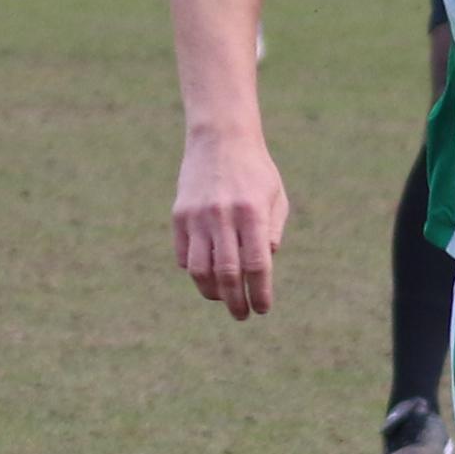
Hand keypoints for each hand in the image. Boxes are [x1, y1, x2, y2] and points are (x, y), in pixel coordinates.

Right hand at [171, 132, 287, 318]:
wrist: (219, 138)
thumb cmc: (254, 171)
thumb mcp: (275, 197)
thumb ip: (272, 232)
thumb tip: (264, 267)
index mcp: (252, 213)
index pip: (257, 265)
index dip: (260, 293)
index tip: (262, 309)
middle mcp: (223, 216)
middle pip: (228, 274)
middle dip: (236, 302)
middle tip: (242, 315)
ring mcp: (197, 217)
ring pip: (200, 271)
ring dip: (212, 292)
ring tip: (223, 298)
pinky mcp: (179, 216)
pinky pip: (184, 256)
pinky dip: (196, 272)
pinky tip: (207, 274)